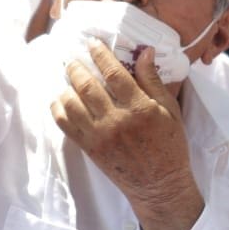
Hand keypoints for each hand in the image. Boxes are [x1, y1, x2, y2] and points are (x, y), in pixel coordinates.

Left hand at [52, 40, 202, 229]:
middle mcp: (115, 120)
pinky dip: (58, 109)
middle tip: (74, 59)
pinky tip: (60, 100)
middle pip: (87, 86)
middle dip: (77, 67)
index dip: (100, 54)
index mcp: (139, 108)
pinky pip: (65, 125)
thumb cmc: (170, 146)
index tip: (93, 43)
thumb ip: (153, 81)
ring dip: (66, 86)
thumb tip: (144, 52)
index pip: (113, 73)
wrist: (159, 186)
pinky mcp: (89, 149)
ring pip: (71, 104)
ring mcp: (99, 136)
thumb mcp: (170, 110)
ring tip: (68, 77)